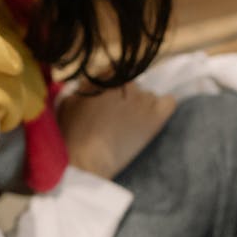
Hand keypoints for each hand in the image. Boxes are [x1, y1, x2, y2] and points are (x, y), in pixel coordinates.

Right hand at [58, 81, 176, 178]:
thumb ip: (83, 88)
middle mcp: (127, 84)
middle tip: (114, 118)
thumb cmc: (70, 136)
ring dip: (139, 107)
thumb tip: (90, 85)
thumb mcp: (68, 104)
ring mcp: (143, 100)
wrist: (85, 163)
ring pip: (147, 96)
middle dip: (124, 98)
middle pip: (131, 85)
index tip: (103, 103)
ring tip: (128, 126)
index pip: (114, 73)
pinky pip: (168, 103)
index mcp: (105, 79)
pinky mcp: (155, 117)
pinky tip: (151, 119)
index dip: (109, 89)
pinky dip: (162, 108)